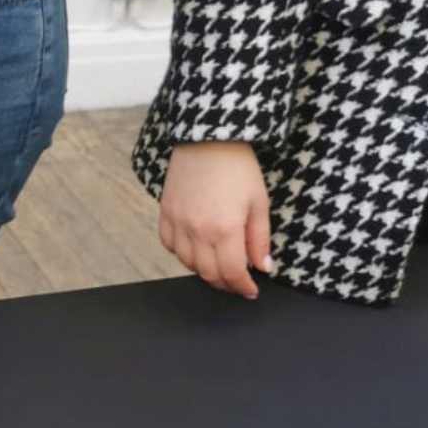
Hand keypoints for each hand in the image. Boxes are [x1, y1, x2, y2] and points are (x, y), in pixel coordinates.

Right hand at [159, 142, 273, 298]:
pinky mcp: (165, 211)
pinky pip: (168, 244)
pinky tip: (195, 249)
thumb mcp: (259, 202)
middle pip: (208, 273)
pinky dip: (181, 253)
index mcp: (224, 229)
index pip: (232, 273)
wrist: (207, 137)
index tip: (251, 290)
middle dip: (225, 283)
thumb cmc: (237, 166)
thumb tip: (262, 266)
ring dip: (204, 270)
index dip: (243, 287)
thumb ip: (259, 239)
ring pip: (187, 262)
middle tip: (237, 281)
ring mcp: (178, 221)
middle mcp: (197, 230)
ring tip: (218, 265)